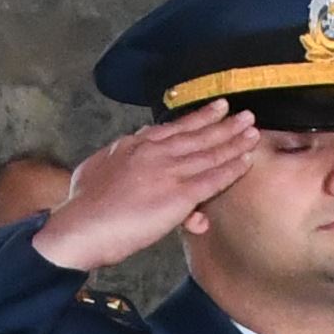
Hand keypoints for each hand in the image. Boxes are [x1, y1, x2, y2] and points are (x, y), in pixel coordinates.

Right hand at [28, 106, 265, 271]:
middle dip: (223, 123)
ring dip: (234, 141)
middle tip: (244, 113)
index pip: (172, 128)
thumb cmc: (81, 206)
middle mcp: (154, 152)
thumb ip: (120, 166)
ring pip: (209, 152)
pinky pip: (213, 179)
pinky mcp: (179, 195)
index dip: (197, 118)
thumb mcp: (97, 172)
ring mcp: (168, 171)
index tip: (214, 109)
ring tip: (252, 130)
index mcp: (133, 145)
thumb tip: (131, 172)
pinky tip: (247, 160)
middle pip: (196, 134)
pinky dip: (232, 168)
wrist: (80, 225)